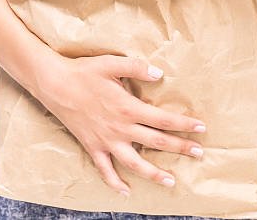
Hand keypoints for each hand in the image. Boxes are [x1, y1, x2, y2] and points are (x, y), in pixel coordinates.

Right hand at [34, 53, 205, 196]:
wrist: (55, 85)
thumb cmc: (84, 72)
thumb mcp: (112, 63)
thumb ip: (137, 68)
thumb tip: (160, 74)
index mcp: (128, 107)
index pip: (162, 119)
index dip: (183, 124)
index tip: (201, 128)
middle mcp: (120, 128)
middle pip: (156, 142)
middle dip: (180, 148)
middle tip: (199, 153)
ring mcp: (106, 141)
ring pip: (134, 163)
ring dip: (154, 173)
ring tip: (171, 181)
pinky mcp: (92, 147)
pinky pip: (105, 170)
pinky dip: (115, 183)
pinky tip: (126, 193)